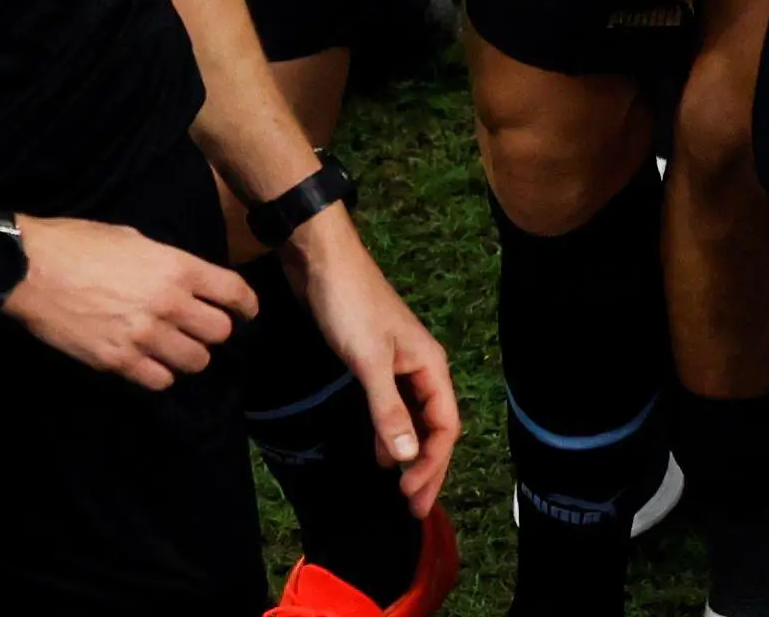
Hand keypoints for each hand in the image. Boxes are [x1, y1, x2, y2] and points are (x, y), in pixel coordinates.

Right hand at [1, 214, 258, 388]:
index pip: (234, 293)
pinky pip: (160, 381)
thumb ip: (168, 263)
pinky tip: (151, 363)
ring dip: (190, 356)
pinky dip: (161, 375)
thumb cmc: (80, 243)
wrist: (30, 268)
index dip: (247, 306)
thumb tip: (188, 282)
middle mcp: (168, 303)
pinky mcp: (117, 361)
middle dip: (216, 332)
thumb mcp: (134, 239)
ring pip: (195, 361)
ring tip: (176, 349)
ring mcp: (143, 336)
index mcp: (176, 266)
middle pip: (219, 332)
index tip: (247, 313)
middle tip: (202, 330)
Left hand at [284, 209, 461, 513]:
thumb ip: (388, 408)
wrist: (323, 261)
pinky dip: (390, 432)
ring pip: (414, 418)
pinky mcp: (375, 361)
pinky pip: (393, 407)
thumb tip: (406, 457)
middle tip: (413, 507)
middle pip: (435, 426)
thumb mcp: (368, 361)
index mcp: (430, 366)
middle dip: (427, 467)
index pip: (445, 426)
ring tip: (398, 487)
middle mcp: (422, 367)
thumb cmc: (350, 306)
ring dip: (409, 452)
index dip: (432, 464)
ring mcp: (399, 364)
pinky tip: (379, 451)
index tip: (410, 496)